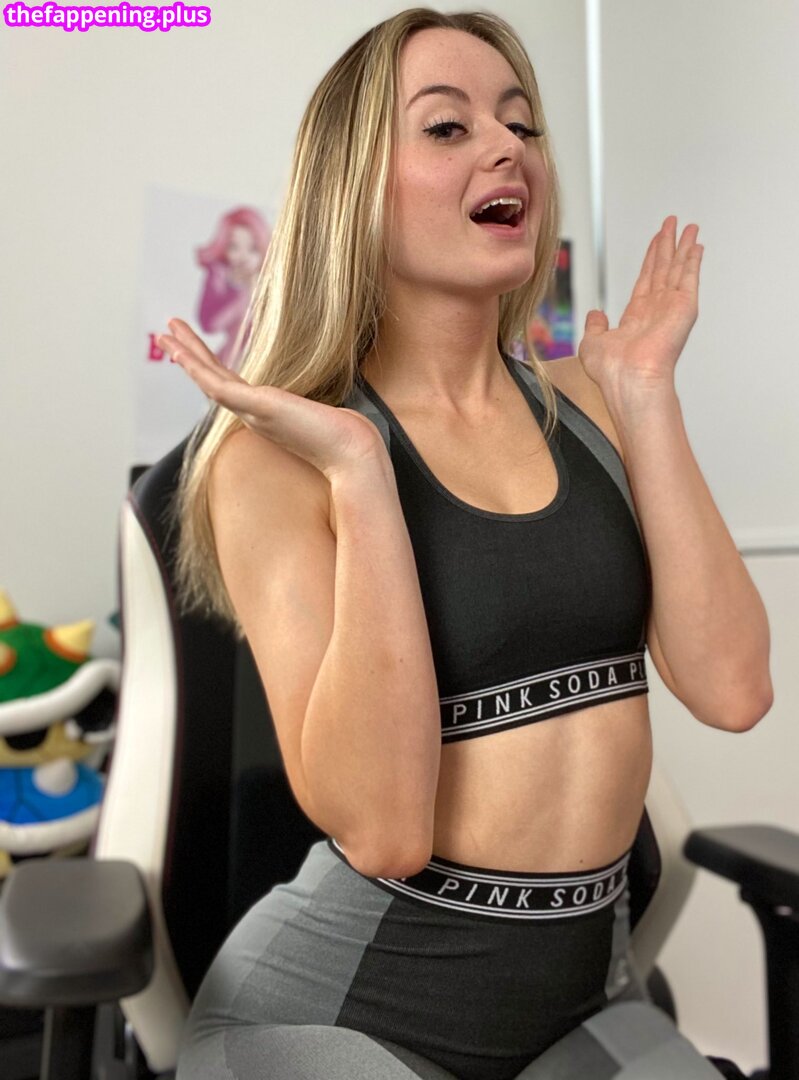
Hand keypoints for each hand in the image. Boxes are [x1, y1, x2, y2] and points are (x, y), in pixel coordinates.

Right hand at [157, 319, 386, 479]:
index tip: (192, 349)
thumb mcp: (321, 412)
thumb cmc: (344, 437)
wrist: (351, 453)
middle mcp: (253, 414)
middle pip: (211, 380)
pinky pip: (217, 386)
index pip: (229, 386)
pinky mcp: (256, 408)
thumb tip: (326, 404)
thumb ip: (311, 406)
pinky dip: (197, 368)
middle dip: (188, 355)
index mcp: (265, 413)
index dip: (207, 367)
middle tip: (165, 333)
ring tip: (164, 332)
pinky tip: (181, 352)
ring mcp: (252, 412)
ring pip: (207, 381)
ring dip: (185, 355)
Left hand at [577, 216, 703, 394]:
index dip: (650, 259)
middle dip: (667, 245)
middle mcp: (656, 311)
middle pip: (663, 269)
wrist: (629, 379)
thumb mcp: (592, 343)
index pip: (646, 280)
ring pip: (677, 268)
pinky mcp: (684, 307)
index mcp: (637, 318)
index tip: (656, 242)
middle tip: (672, 223)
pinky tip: (696, 245)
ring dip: (683, 246)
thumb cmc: (612, 371)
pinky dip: (693, 260)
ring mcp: (672, 308)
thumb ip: (594, 326)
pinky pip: (689, 277)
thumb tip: (596, 314)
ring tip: (689, 226)